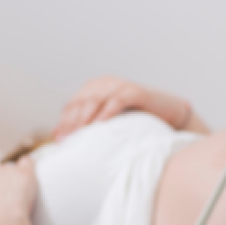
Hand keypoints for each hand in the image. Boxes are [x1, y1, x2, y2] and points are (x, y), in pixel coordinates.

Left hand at [54, 76, 196, 140]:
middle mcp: (104, 83)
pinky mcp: (135, 91)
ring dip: (85, 118)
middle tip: (65, 140)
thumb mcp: (107, 120)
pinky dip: (107, 113)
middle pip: (81, 103)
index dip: (64, 122)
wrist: (167, 113)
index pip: (73, 105)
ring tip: (78, 135)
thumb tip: (59, 137)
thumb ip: (87, 124)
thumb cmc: (135, 119)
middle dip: (71, 122)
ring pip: (95, 100)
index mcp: (94, 88)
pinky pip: (117, 100)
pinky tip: (100, 125)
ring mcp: (119, 85)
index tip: (58, 140)